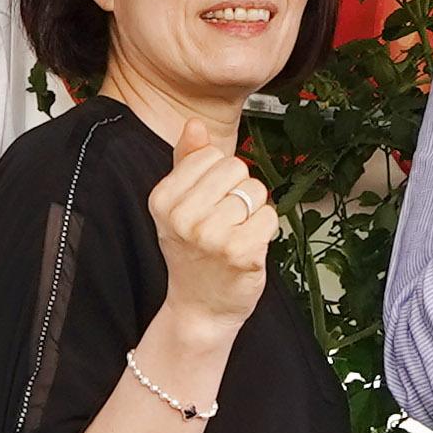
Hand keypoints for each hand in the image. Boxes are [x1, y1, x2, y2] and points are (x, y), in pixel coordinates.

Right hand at [143, 119, 278, 332]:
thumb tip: (193, 125)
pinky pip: (270, 217)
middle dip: (239, 191)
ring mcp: (212, 236)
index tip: (209, 202)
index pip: (211, 155)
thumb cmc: (191, 253)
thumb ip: (186, 162)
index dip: (219, 176)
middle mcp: (184, 217)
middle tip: (225, 221)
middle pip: (237, 168)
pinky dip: (266, 231)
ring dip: (254, 213)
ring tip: (235, 235)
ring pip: (256, 192)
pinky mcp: (242, 253)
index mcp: (163, 199)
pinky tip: (247, 247)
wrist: (200, 307)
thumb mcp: (178, 206)